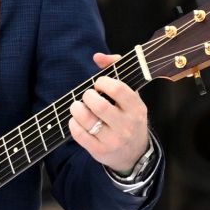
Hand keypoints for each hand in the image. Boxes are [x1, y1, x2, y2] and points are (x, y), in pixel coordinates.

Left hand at [69, 52, 150, 172]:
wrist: (134, 153)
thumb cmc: (127, 117)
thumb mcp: (130, 97)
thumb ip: (116, 71)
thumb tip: (98, 56)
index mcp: (137, 108)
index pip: (118, 89)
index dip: (103, 82)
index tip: (98, 84)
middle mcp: (127, 125)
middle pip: (99, 105)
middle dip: (87, 96)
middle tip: (87, 96)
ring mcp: (114, 140)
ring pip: (87, 120)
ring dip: (76, 109)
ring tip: (77, 106)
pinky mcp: (100, 151)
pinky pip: (79, 134)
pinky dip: (73, 124)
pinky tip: (76, 120)